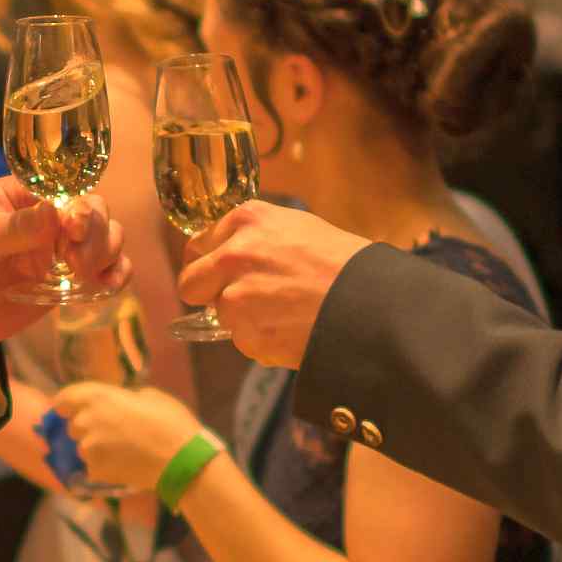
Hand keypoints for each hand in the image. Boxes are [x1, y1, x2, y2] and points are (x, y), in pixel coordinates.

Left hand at [0, 179, 128, 358]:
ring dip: (108, 251)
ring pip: (107, 237)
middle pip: (94, 210)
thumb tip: (57, 210)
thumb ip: (15, 228)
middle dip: (96, 233)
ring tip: (83, 274)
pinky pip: (105, 270)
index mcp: (24, 195)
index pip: (66, 186)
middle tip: (76, 263)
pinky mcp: (67, 281)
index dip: (79, 205)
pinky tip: (108, 286)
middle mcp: (48, 218)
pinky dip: (117, 274)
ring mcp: (60, 249)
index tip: (74, 228)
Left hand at [44, 380, 204, 495]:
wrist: (180, 460)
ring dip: (95, 448)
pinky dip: (102, 467)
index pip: (64, 398)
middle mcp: (86, 421)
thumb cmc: (171, 422)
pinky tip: (123, 465)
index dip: (67, 404)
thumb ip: (126, 397)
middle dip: (86, 428)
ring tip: (120, 451)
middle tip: (110, 432)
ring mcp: (88, 449)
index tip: (71, 409)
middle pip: (73, 426)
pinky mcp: (95, 471)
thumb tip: (122, 401)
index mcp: (98, 397)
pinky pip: (92, 467)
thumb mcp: (151, 396)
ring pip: (83, 448)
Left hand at [175, 201, 371, 372]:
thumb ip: (255, 236)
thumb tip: (228, 253)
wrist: (371, 302)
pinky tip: (292, 328)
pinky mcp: (248, 335)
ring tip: (285, 312)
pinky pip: (243, 341)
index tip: (215, 271)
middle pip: (191, 284)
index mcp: (246, 221)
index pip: (196, 245)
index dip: (207, 262)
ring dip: (244, 319)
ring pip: (221, 315)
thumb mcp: (296, 227)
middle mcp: (233, 256)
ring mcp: (237, 298)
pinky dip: (262, 340)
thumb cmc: (343, 262)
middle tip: (239, 298)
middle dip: (208, 293)